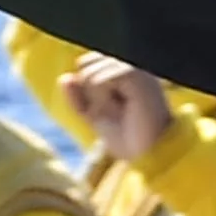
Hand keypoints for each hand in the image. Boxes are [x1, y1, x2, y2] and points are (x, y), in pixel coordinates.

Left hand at [58, 52, 175, 164]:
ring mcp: (135, 64)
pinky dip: (104, 101)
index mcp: (124, 66)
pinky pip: (98, 81)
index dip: (88, 92)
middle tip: (119, 111)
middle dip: (92, 96)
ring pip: (90, 73)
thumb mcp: (95, 117)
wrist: (151, 154)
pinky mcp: (135, 73)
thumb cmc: (129, 137)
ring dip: (100, 101)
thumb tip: (65, 78)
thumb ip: (78, 98)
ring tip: (124, 110)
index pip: (85, 63)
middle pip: (85, 65)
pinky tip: (125, 108)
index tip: (111, 109)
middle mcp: (131, 60)